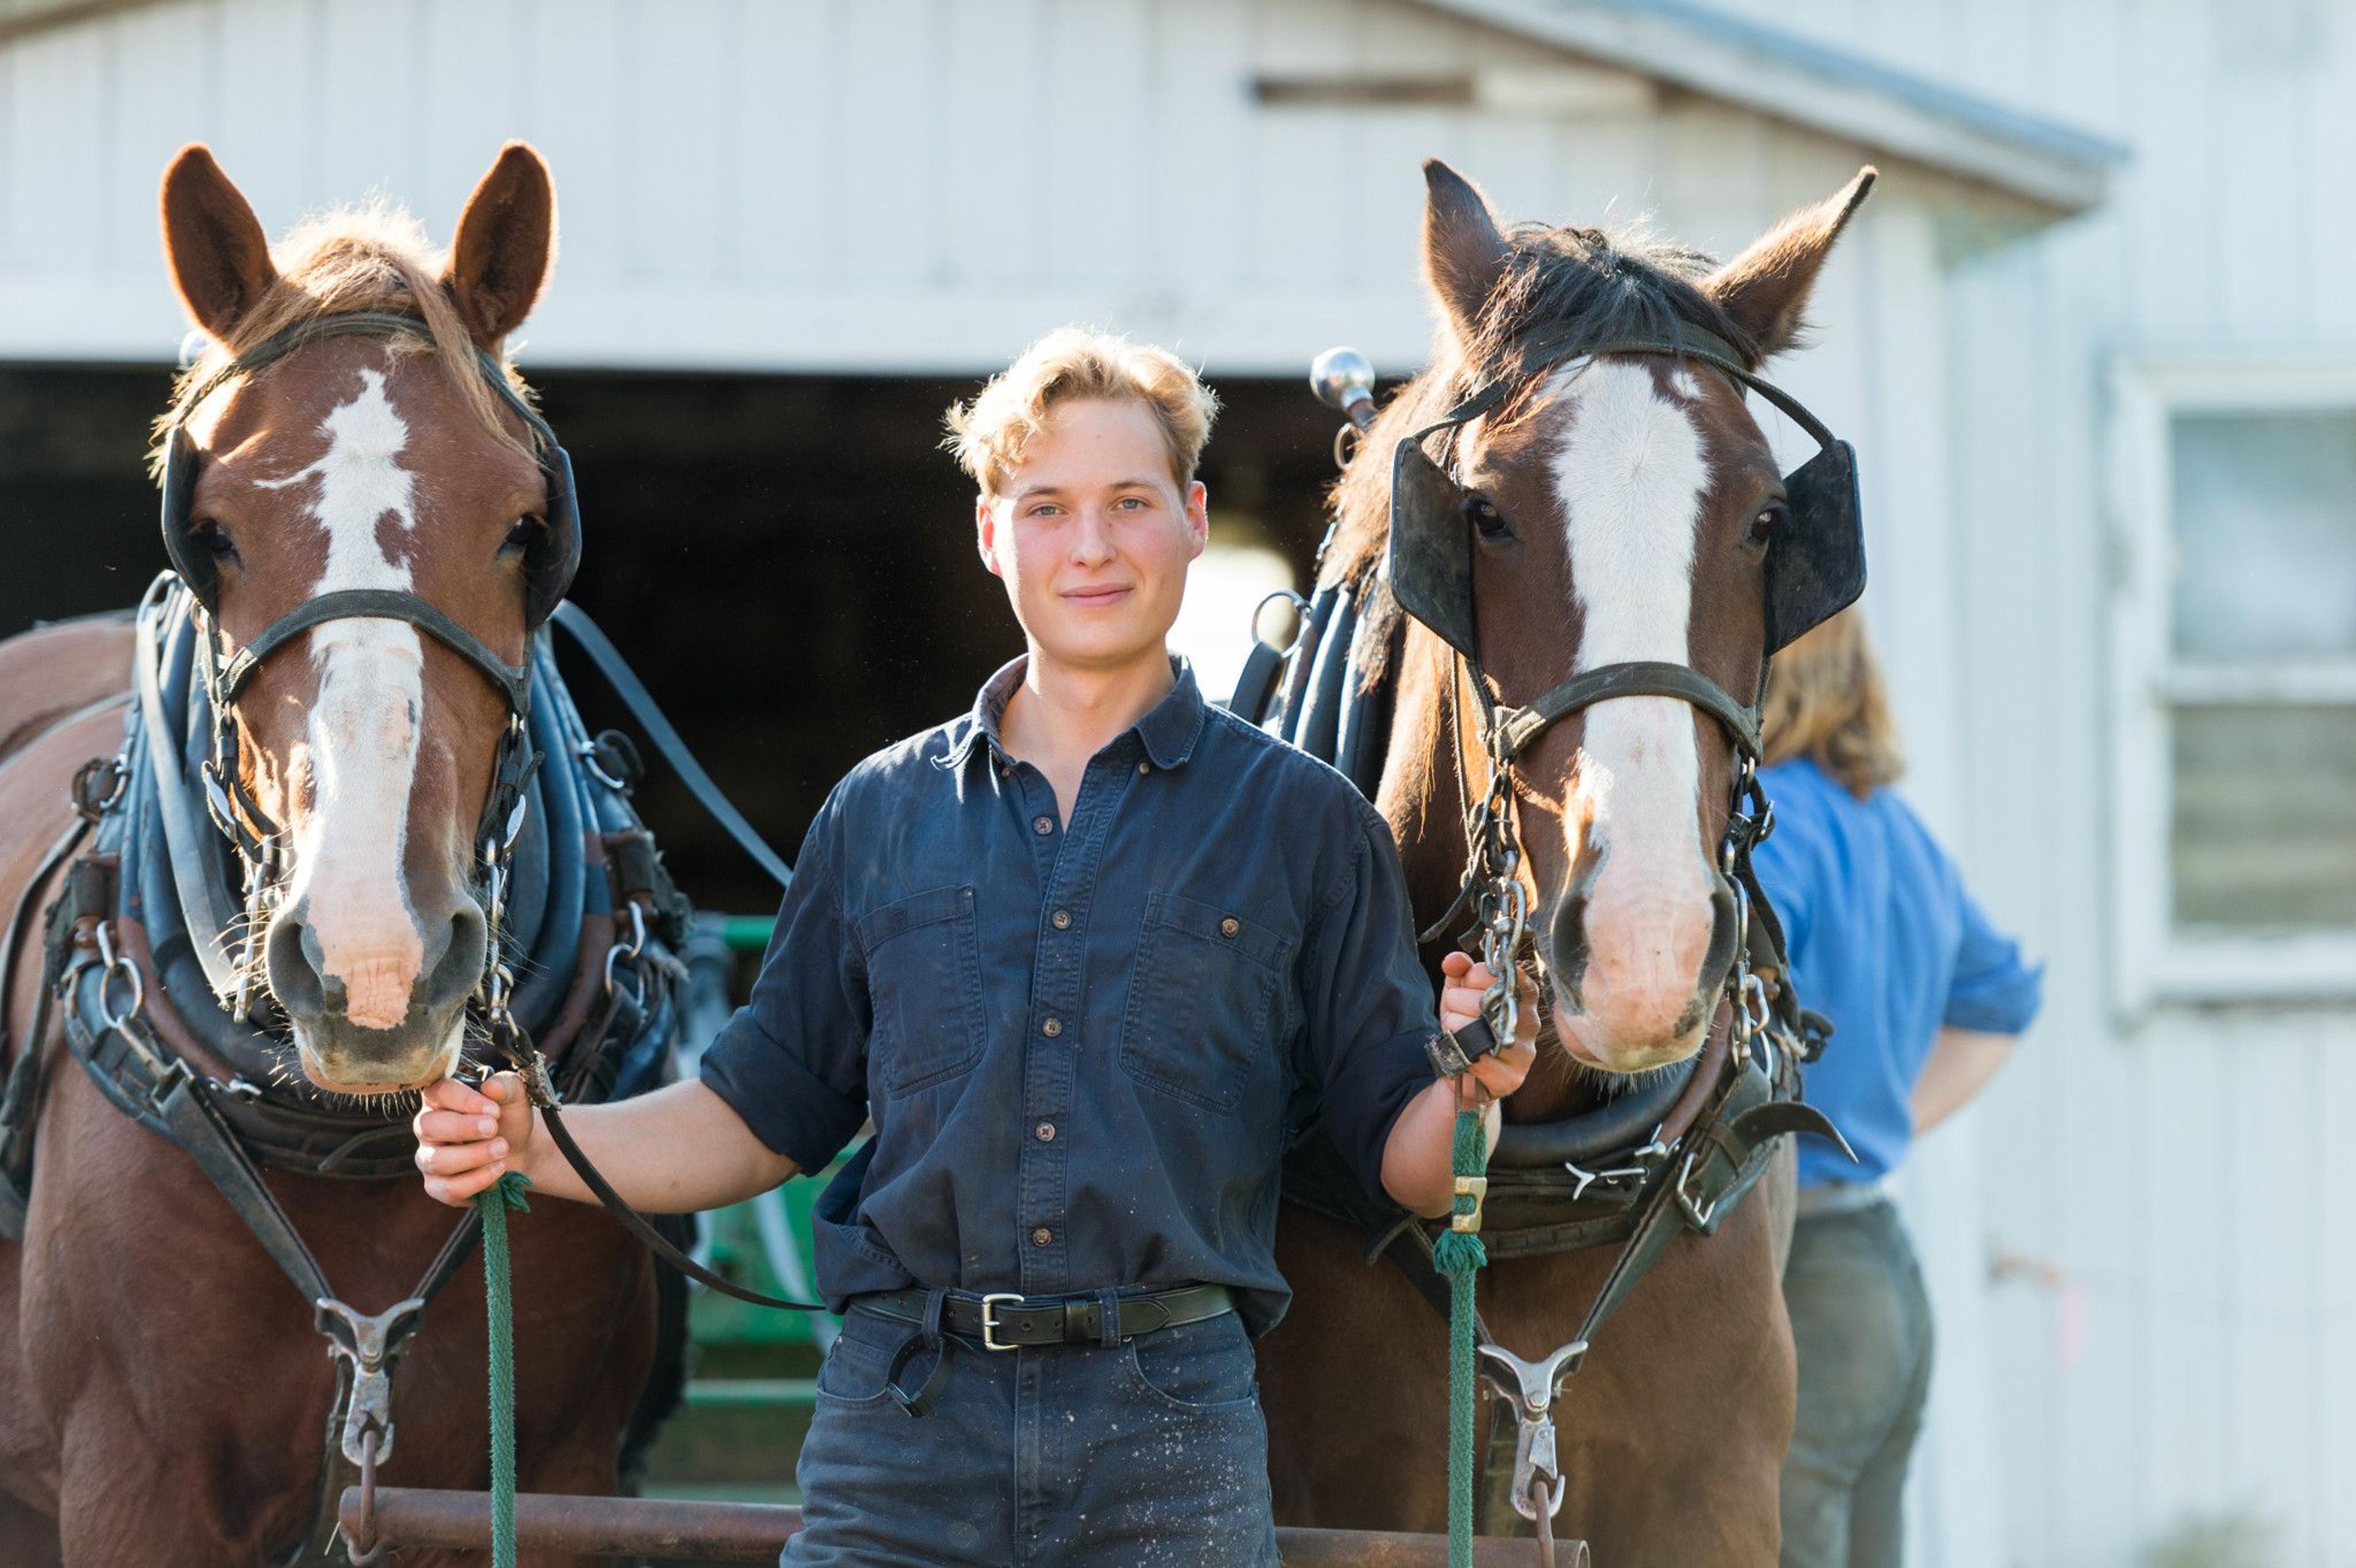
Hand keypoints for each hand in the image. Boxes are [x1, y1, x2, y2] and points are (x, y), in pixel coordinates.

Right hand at [413, 1071, 534, 1206]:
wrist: (520, 1152)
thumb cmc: (509, 1120)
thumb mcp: (515, 1098)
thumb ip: (507, 1085)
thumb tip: (491, 1087)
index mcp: (441, 1099)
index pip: (439, 1092)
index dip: (465, 1100)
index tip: (494, 1110)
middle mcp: (427, 1127)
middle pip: (428, 1126)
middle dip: (464, 1128)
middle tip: (494, 1129)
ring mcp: (428, 1157)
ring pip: (437, 1160)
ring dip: (474, 1156)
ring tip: (502, 1150)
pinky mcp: (436, 1185)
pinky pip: (447, 1188)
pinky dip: (477, 1180)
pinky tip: (497, 1170)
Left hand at [1438, 951, 1539, 1100]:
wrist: (1465, 1069)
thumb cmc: (1467, 1024)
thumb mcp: (1460, 992)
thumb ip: (1459, 970)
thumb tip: (1452, 960)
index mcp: (1524, 993)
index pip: (1495, 972)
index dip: (1471, 979)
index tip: (1468, 988)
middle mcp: (1531, 1019)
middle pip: (1481, 999)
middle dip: (1457, 1005)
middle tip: (1460, 1016)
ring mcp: (1525, 1049)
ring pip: (1475, 1028)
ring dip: (1454, 1029)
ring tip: (1459, 1035)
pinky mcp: (1514, 1076)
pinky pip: (1478, 1059)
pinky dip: (1461, 1054)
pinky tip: (1463, 1054)